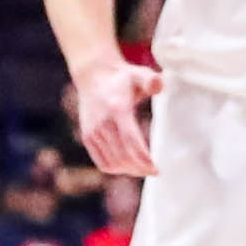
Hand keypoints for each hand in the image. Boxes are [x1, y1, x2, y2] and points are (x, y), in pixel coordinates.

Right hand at [70, 57, 163, 175]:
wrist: (94, 75)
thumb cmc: (123, 78)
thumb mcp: (139, 73)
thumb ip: (151, 79)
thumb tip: (158, 84)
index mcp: (117, 110)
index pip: (131, 141)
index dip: (144, 159)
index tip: (157, 169)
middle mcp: (102, 123)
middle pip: (123, 157)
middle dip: (140, 168)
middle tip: (154, 171)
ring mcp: (92, 132)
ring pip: (112, 163)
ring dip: (129, 170)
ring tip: (143, 169)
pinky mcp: (87, 137)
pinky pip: (101, 162)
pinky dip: (115, 169)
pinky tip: (128, 167)